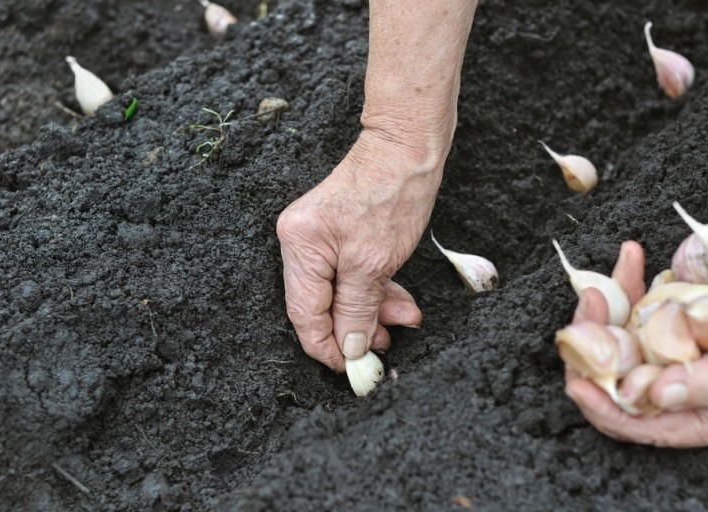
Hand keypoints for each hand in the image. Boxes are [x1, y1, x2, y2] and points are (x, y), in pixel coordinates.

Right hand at [276, 130, 442, 370]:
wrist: (408, 146)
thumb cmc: (392, 193)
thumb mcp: (375, 263)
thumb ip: (357, 310)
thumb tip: (350, 348)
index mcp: (299, 247)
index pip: (304, 315)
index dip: (328, 347)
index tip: (353, 369)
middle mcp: (300, 242)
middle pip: (322, 305)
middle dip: (357, 327)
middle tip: (387, 346)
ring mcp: (318, 236)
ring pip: (341, 291)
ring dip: (373, 310)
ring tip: (404, 320)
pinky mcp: (338, 233)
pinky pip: (351, 273)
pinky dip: (374, 289)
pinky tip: (399, 300)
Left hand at [565, 241, 707, 449]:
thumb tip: (658, 395)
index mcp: (702, 417)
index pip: (636, 422)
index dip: (601, 407)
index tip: (577, 383)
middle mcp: (678, 387)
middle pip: (614, 374)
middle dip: (593, 342)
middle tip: (590, 307)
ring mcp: (672, 349)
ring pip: (618, 335)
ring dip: (606, 306)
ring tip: (603, 284)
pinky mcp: (672, 316)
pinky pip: (638, 303)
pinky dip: (630, 280)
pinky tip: (631, 256)